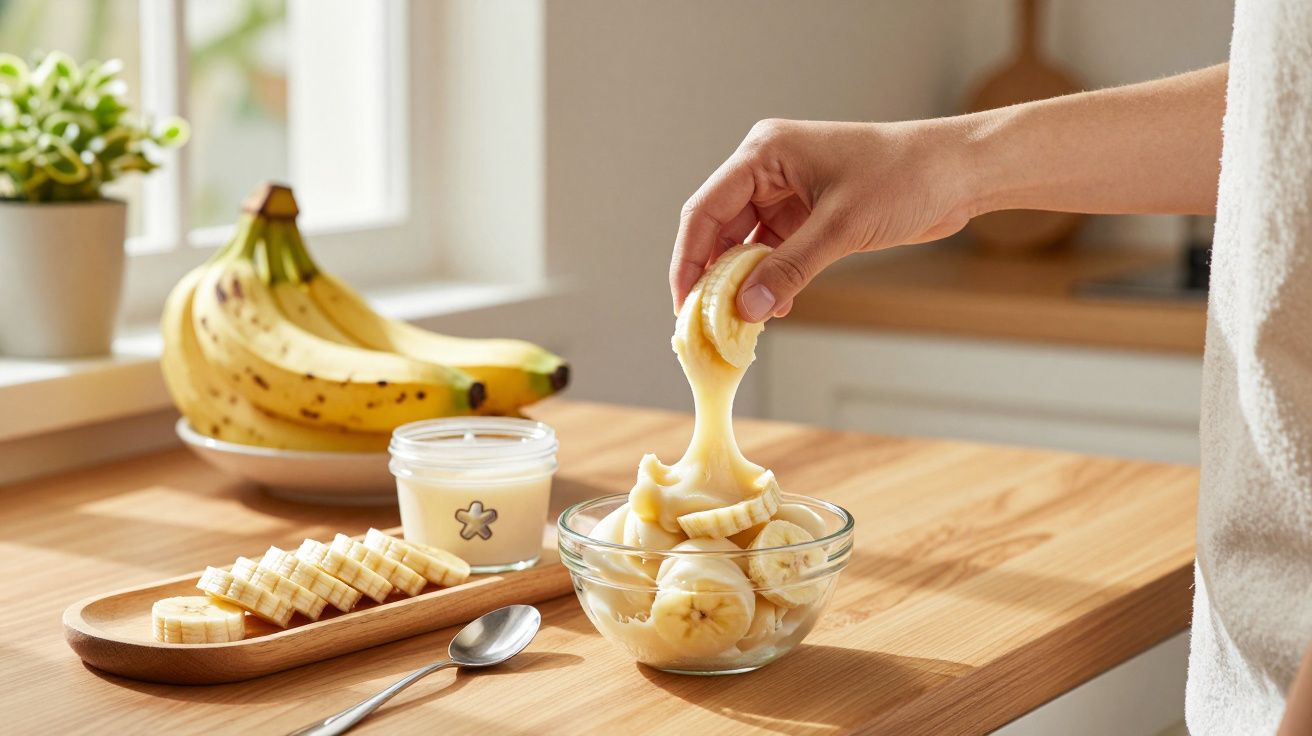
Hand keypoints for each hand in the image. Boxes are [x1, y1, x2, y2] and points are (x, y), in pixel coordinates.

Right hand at [671, 118, 974, 321]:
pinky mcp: (810, 213)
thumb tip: (746, 308)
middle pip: (720, 228)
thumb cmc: (905, 176)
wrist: (960, 173)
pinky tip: (773, 308)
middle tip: (706, 322)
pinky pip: (775, 251)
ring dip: (743, 282)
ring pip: (746, 243)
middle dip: (713, 276)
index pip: (705, 210)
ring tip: (739, 322)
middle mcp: (769, 169)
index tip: (683, 304)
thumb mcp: (841, 226)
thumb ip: (789, 268)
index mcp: (765, 153)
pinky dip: (771, 279)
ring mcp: (789, 191)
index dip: (689, 260)